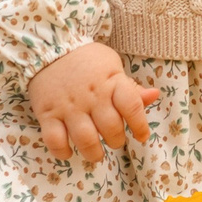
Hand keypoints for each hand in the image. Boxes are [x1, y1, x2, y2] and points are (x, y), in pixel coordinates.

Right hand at [25, 43, 159, 164]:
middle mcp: (91, 96)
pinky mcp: (47, 113)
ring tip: (96, 153)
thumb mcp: (113, 66)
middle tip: (114, 140)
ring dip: (93, 152)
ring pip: (85, 139)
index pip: (132, 106)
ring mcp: (68, 106)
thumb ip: (131, 87)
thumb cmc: (87, 60)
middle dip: (116, 140)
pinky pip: (55, 140)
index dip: (140, 125)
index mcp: (111, 81)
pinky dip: (62, 151)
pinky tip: (69, 151)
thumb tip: (154, 95)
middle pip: (110, 128)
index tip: (141, 136)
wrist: (49, 48)